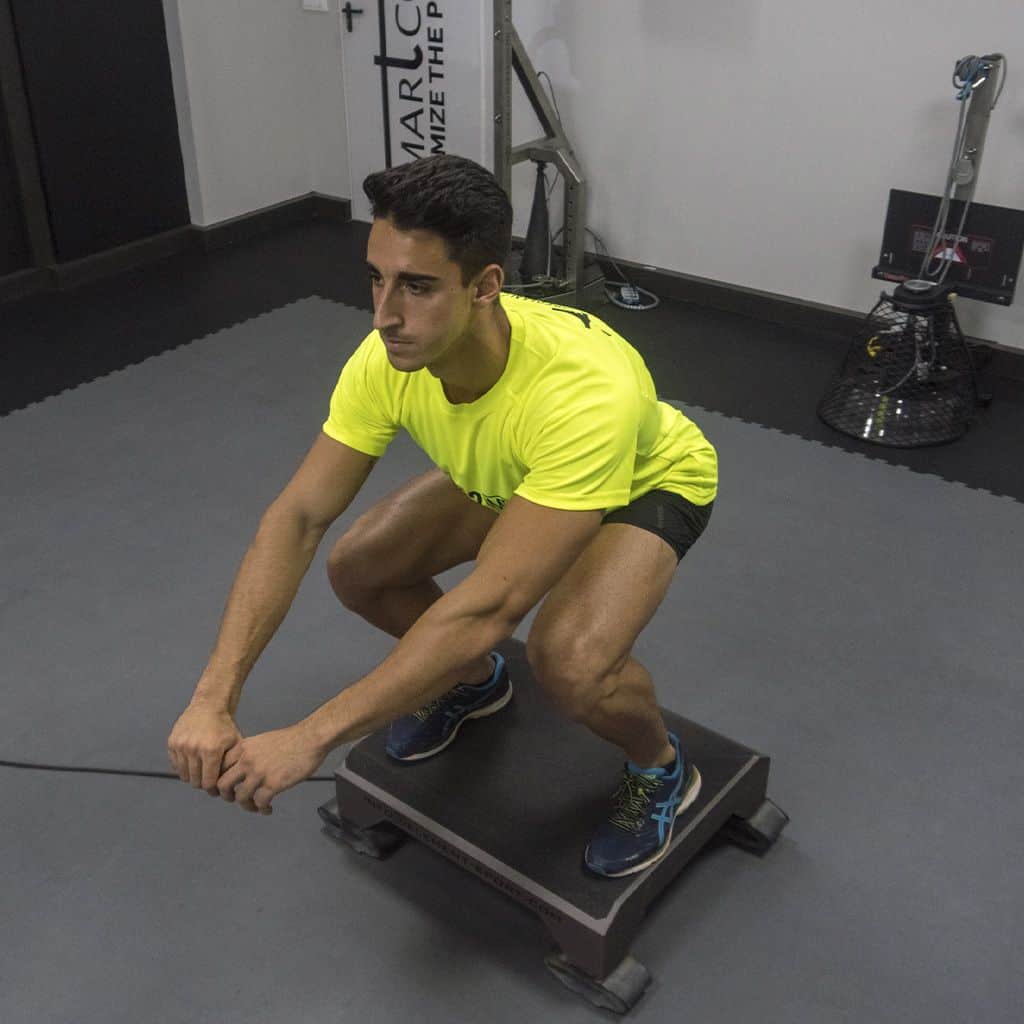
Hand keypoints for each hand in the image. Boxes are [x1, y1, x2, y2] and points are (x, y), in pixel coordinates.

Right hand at [168, 700, 243, 795]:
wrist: (209, 705)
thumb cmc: (225, 726)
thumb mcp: (236, 744)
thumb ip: (233, 765)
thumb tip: (232, 788)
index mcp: (211, 751)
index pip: (208, 783)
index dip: (213, 789)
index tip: (217, 789)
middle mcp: (193, 749)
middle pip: (195, 781)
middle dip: (203, 784)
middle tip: (210, 782)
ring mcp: (181, 745)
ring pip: (184, 775)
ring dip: (193, 777)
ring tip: (202, 772)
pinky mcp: (172, 742)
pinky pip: (176, 765)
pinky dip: (183, 768)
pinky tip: (193, 763)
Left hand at [214, 723, 328, 814]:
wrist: (311, 738)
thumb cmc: (293, 739)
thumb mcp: (263, 741)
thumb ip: (250, 754)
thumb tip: (244, 770)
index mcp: (244, 748)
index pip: (220, 767)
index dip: (221, 779)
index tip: (227, 786)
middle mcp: (247, 760)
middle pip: (223, 784)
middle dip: (227, 796)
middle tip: (234, 799)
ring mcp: (259, 773)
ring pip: (240, 797)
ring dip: (247, 806)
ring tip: (255, 807)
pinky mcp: (272, 784)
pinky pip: (260, 803)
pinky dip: (262, 809)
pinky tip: (268, 808)